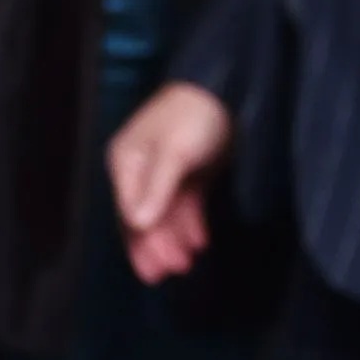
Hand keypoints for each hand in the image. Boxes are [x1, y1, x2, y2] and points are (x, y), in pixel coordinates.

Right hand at [110, 82, 230, 285]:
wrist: (231, 87)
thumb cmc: (194, 116)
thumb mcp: (174, 153)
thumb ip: (156, 189)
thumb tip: (137, 224)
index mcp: (127, 161)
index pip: (129, 212)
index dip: (141, 243)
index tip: (156, 271)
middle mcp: (142, 168)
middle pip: (144, 216)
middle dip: (157, 246)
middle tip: (175, 272)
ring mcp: (167, 170)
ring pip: (165, 214)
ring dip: (175, 238)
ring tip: (190, 260)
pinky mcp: (191, 171)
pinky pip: (185, 205)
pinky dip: (190, 223)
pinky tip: (200, 240)